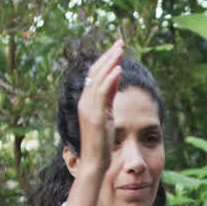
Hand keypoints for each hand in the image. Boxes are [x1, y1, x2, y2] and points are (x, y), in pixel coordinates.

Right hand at [76, 40, 123, 178]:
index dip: (105, 60)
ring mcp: (89, 109)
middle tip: (121, 42)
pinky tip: (118, 70)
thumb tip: (114, 79)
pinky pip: (102, 94)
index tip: (117, 48)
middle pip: (95, 72)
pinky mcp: (96, 117)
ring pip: (98, 80)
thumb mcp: (106, 116)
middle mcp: (85, 103)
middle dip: (109, 56)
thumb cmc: (101, 144)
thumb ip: (108, 98)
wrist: (95, 163)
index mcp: (87, 102)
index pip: (94, 75)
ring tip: (120, 50)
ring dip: (110, 63)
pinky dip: (110, 81)